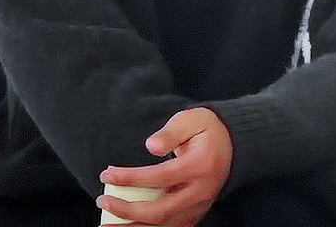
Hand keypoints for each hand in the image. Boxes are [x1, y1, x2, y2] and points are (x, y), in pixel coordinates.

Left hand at [97, 107, 232, 225]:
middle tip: (102, 199)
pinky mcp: (195, 214)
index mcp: (199, 166)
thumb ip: (171, 132)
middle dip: (128, 210)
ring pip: (164, 226)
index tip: (107, 174)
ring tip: (106, 225)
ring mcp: (198, 207)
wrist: (233, 145)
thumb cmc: (207, 129)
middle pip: (160, 211)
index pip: (160, 177)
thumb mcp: (191, 119)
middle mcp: (200, 192)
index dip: (131, 178)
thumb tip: (151, 146)